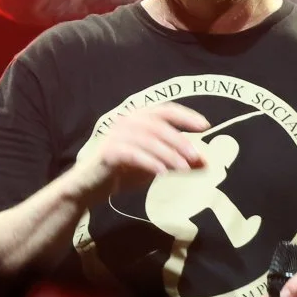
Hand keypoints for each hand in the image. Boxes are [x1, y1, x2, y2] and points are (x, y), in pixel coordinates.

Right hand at [69, 102, 209, 201]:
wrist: (90, 187)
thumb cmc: (124, 171)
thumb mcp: (157, 165)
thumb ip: (178, 161)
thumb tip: (206, 162)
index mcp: (139, 119)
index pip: (165, 110)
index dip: (186, 115)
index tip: (206, 125)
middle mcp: (127, 122)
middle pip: (158, 124)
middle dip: (179, 139)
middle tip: (196, 155)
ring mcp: (115, 136)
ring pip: (147, 140)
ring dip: (168, 153)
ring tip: (184, 168)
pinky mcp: (108, 152)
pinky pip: (132, 154)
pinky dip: (149, 162)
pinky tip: (162, 173)